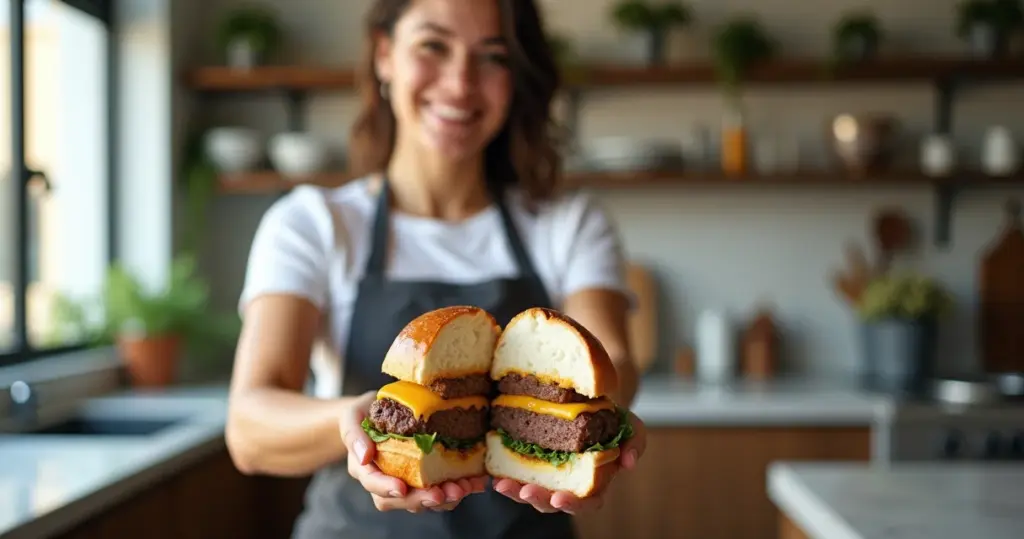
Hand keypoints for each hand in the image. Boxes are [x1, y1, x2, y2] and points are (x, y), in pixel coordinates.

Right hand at [339, 391, 487, 512]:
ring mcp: (407, 482)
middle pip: (401, 499)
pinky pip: (441, 490)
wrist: (378, 412)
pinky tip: (474, 481)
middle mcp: (386, 481)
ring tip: (463, 488)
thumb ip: (353, 434)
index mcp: (366, 469)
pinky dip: (459, 487)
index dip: (387, 488)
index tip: (401, 488)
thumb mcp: (352, 416)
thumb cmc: (364, 413)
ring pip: (424, 500)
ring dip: (445, 497)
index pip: (373, 484)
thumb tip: (363, 457)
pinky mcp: (426, 478)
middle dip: (423, 499)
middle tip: (443, 493)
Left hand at [493, 410, 646, 513]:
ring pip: (531, 491)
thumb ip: (635, 444)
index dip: (573, 505)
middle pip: (552, 502)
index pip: (586, 503)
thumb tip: (629, 462)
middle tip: (526, 491)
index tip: (560, 499)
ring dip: (515, 491)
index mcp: (595, 483)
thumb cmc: (615, 420)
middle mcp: (570, 484)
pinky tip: (493, 470)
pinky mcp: (532, 462)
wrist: (593, 402)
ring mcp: (549, 475)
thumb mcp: (633, 428)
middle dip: (538, 500)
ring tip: (502, 484)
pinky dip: (505, 473)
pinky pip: (517, 473)